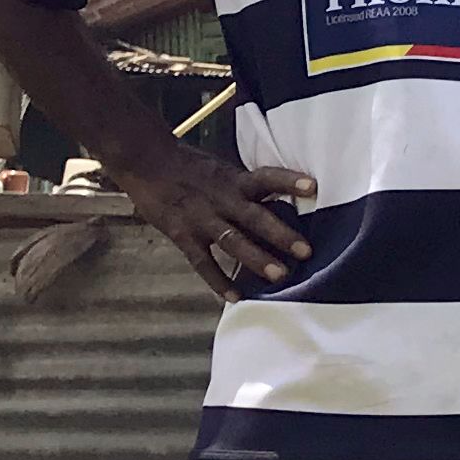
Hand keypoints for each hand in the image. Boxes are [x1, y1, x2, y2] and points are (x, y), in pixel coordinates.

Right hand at [119, 144, 317, 297]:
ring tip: (280, 276)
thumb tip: (282, 205)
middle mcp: (222, 199)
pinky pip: (203, 262)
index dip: (288, 180)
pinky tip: (235, 298)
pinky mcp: (183, 235)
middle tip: (306, 251)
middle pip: (255, 217)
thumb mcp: (223, 171)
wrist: (146, 162)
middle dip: (281, 234)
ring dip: (257, 259)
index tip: (313, 186)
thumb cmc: (191, 168)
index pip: (267, 177)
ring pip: (233, 241)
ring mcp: (202, 219)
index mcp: (235, 181)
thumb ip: (247, 190)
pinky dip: (218, 281)